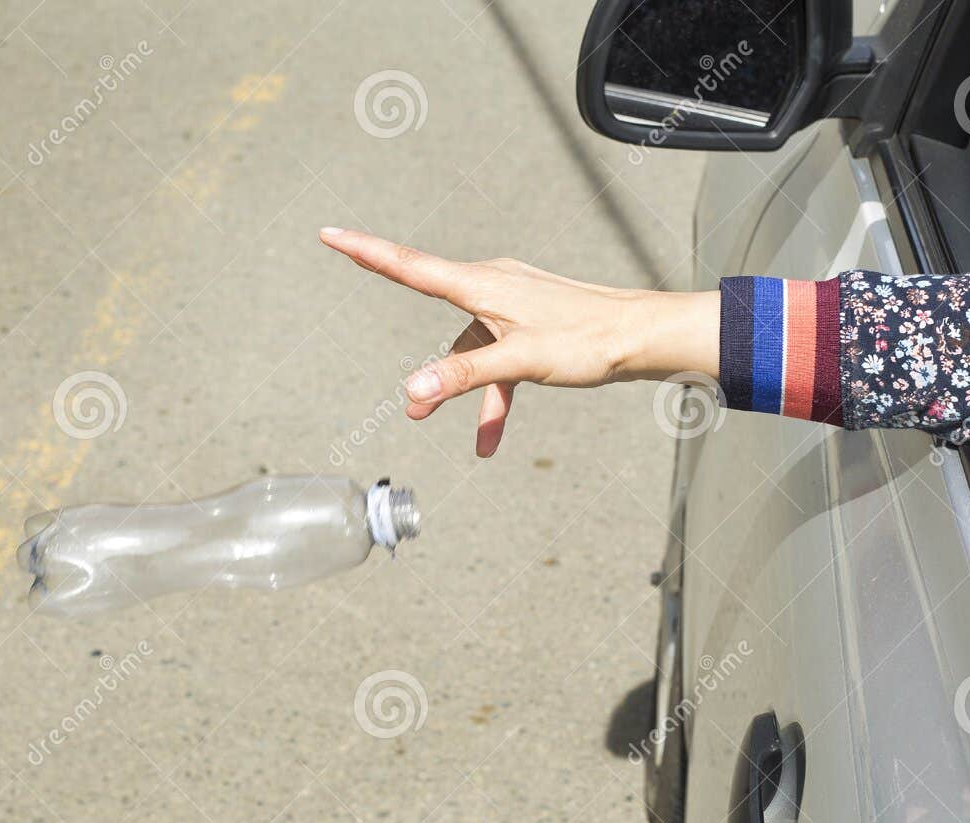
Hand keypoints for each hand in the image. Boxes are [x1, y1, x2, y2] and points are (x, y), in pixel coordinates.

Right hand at [319, 227, 717, 456]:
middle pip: (439, 321)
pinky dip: (495, 394)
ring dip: (469, 394)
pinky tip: (493, 437)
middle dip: (427, 369)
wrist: (641, 336)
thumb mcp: (519, 362)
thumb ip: (463, 377)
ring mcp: (511, 305)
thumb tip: (412, 392)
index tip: (329, 234)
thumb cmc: (587, 340)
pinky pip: (499, 359)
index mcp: (481, 285)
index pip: (409, 266)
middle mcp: (492, 286)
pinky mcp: (529, 324)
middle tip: (413, 412)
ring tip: (478, 442)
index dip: (365, 251)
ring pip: (472, 351)